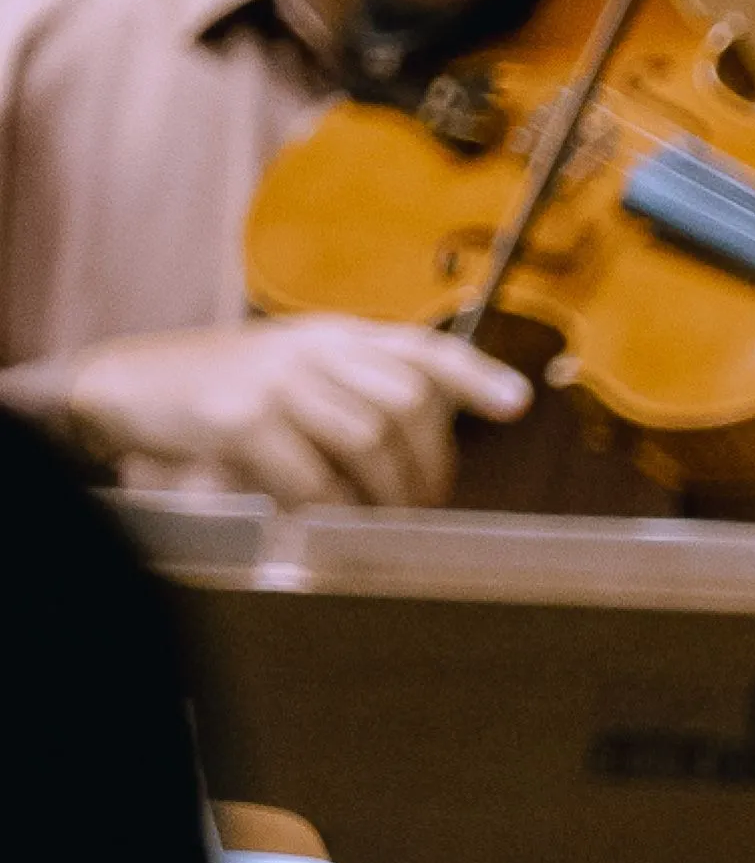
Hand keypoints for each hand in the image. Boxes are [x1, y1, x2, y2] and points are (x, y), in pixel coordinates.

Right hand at [67, 315, 530, 508]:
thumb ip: (358, 390)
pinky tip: (329, 527)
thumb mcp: (298, 372)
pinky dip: (330, 510)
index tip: (519, 405)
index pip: (422, 347)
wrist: (127, 387)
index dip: (476, 376)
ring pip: (368, 439)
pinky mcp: (239, 419)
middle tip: (424, 508)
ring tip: (383, 525)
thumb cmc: (228, 390)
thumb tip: (429, 447)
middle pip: (406, 404)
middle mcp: (313, 348)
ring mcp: (276, 380)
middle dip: (427, 466)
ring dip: (386, 495)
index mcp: (336, 335)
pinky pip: (310, 475)